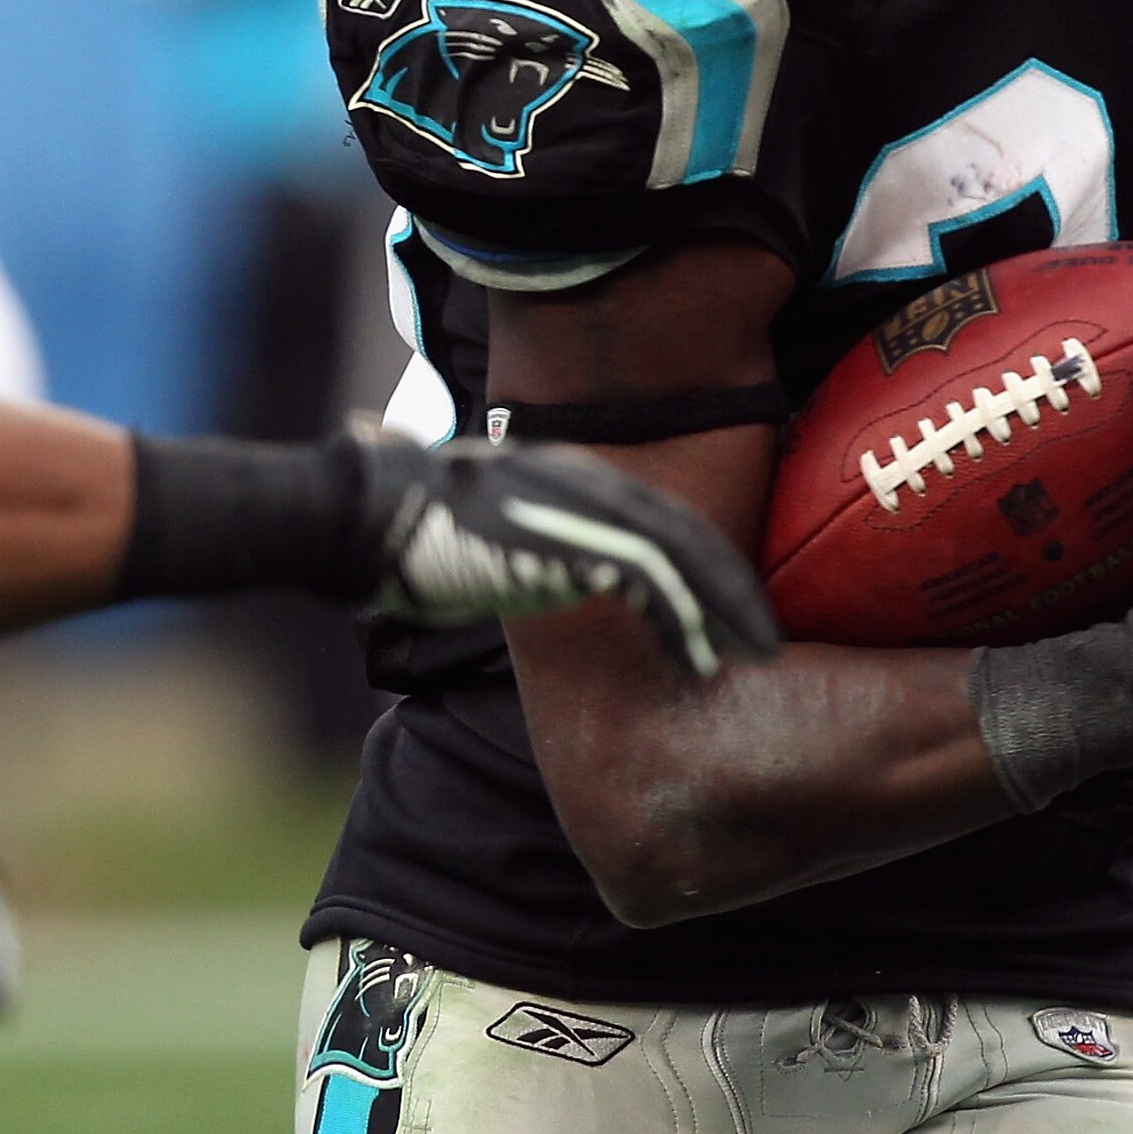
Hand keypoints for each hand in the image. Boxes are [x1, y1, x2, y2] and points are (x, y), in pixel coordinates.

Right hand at [349, 438, 779, 677]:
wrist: (367, 511)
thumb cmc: (405, 524)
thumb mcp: (479, 522)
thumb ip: (519, 535)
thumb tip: (528, 562)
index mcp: (566, 472)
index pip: (658, 513)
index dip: (703, 561)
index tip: (730, 606)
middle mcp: (582, 480)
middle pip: (685, 528)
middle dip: (732, 586)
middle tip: (765, 638)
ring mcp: (578, 507)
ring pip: (683, 555)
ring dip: (724, 610)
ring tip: (756, 654)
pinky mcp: (568, 542)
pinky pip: (651, 581)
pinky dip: (684, 620)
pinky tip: (700, 661)